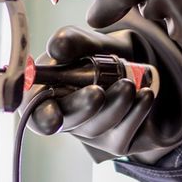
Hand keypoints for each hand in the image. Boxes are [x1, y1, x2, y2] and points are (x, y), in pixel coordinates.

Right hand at [27, 17, 181, 161]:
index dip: (44, 117)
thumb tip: (57, 47)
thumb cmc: (97, 55)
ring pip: (98, 126)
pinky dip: (135, 113)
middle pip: (68, 121)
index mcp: (46, 94)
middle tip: (98, 93)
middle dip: (82, 108)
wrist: (135, 65)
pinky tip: (145, 95)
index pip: (37, 112)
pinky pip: (123, 132)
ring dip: (115, 105)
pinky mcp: (115, 140)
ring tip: (129, 85)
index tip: (55, 118)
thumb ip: (71, 41)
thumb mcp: (87, 42)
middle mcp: (65, 117)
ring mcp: (90, 132)